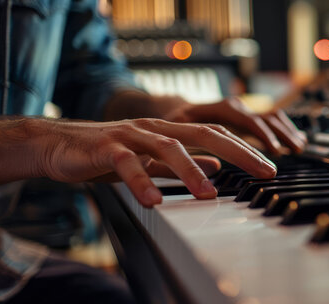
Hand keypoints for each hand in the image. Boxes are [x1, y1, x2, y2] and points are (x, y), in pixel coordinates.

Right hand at [0, 118, 276, 207]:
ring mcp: (132, 134)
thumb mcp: (152, 158)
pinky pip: (126, 164)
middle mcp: (156, 127)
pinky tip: (153, 201)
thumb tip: (218, 168)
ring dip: (191, 171)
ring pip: (168, 147)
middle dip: (239, 152)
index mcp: (170, 129)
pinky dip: (142, 181)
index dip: (246, 148)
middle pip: (205, 133)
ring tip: (209, 195)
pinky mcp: (106, 148)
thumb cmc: (107, 152)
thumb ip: (184, 161)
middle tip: (263, 172)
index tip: (271, 167)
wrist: (58, 144)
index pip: (216, 135)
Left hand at [156, 96, 306, 154]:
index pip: (248, 120)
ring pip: (272, 116)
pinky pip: (271, 121)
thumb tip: (209, 167)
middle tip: (296, 151)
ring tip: (300, 146)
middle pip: (266, 117)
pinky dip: (285, 130)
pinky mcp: (247, 118)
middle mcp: (236, 107)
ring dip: (287, 130)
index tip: (276, 151)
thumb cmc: (173, 122)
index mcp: (220, 108)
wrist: (174, 110)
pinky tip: (297, 141)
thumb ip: (190, 147)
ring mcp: (243, 111)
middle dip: (283, 134)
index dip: (264, 135)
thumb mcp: (176, 132)